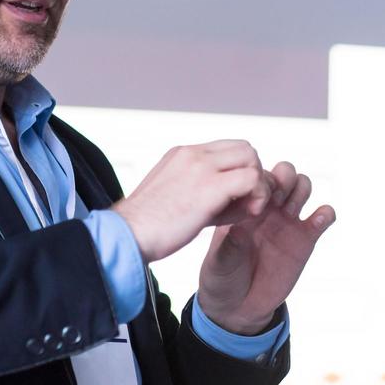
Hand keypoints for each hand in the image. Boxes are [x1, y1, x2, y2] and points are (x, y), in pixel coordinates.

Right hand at [113, 141, 271, 262]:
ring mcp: (201, 167)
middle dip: (253, 174)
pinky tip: (249, 214)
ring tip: (248, 209)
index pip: (226, 149)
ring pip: (251, 158)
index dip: (239, 171)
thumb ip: (195, 189)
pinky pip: (252, 180)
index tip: (236, 197)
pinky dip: (258, 196)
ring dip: (257, 184)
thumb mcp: (170, 196)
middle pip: (244, 148)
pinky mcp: (210, 186)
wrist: (126, 236)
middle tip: (247, 202)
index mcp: (182, 155)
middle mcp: (192, 154)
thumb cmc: (144, 227)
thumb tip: (220, 199)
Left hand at [197, 160, 335, 334]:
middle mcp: (267, 207)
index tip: (255, 200)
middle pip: (285, 172)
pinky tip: (316, 221)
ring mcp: (288, 221)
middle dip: (284, 178)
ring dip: (300, 191)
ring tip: (289, 213)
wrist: (238, 306)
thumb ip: (229, 245)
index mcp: (243, 205)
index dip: (260, 180)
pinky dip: (326, 213)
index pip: (258, 175)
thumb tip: (240, 228)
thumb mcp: (219, 262)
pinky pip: (323, 216)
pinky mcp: (306, 239)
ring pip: (304, 186)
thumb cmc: (223, 277)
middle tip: (276, 200)